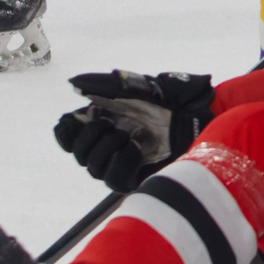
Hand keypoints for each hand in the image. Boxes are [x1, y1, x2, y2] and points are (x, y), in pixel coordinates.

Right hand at [53, 70, 214, 192]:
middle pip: (79, 154)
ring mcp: (123, 162)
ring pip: (94, 169)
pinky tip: (135, 150)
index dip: (66, 132)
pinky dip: (120, 163)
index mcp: (104, 122)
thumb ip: (104, 84)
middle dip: (87, 139)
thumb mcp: (137, 85)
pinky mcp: (138, 177)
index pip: (69, 136)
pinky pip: (115, 180)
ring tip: (125, 136)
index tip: (72, 121)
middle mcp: (109, 144)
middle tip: (107, 125)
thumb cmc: (171, 98)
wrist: (198, 115)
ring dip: (104, 150)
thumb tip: (74, 84)